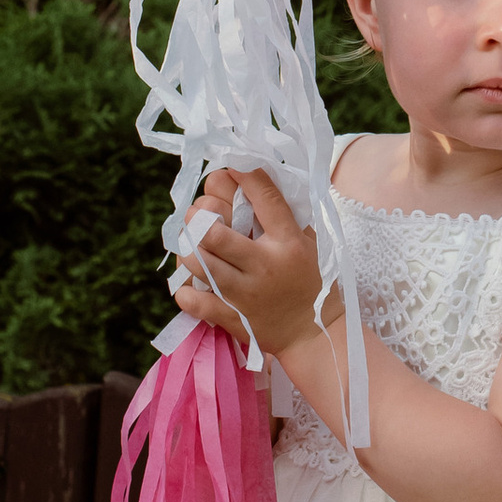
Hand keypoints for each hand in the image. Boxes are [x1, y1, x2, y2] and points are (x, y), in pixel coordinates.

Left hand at [172, 166, 328, 360]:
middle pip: (214, 232)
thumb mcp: (308, 242)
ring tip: (190, 245)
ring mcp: (246, 295)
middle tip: (196, 214)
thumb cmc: (310, 280)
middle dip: (197, 216)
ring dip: (188, 249)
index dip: (243, 175)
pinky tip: (191, 283)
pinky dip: (186, 290)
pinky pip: (195, 301)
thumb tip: (250, 176)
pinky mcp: (233, 319)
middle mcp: (265, 266)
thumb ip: (281, 215)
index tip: (231, 167)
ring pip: (199, 263)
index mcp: (288, 242)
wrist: (315, 334)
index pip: (265, 198)